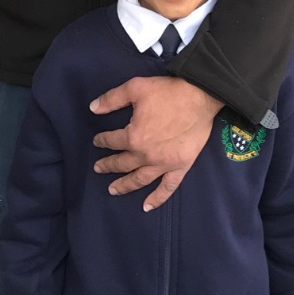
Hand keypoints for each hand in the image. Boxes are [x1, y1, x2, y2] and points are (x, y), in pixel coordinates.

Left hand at [89, 76, 221, 210]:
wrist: (201, 97)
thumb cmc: (168, 92)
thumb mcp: (135, 87)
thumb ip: (112, 99)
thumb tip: (93, 108)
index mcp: (133, 137)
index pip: (112, 141)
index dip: (102, 140)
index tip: (97, 141)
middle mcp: (145, 155)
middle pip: (122, 163)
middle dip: (108, 165)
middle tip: (98, 168)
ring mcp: (163, 164)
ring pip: (140, 179)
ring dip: (124, 186)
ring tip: (113, 190)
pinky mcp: (180, 167)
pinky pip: (168, 187)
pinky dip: (157, 198)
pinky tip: (147, 207)